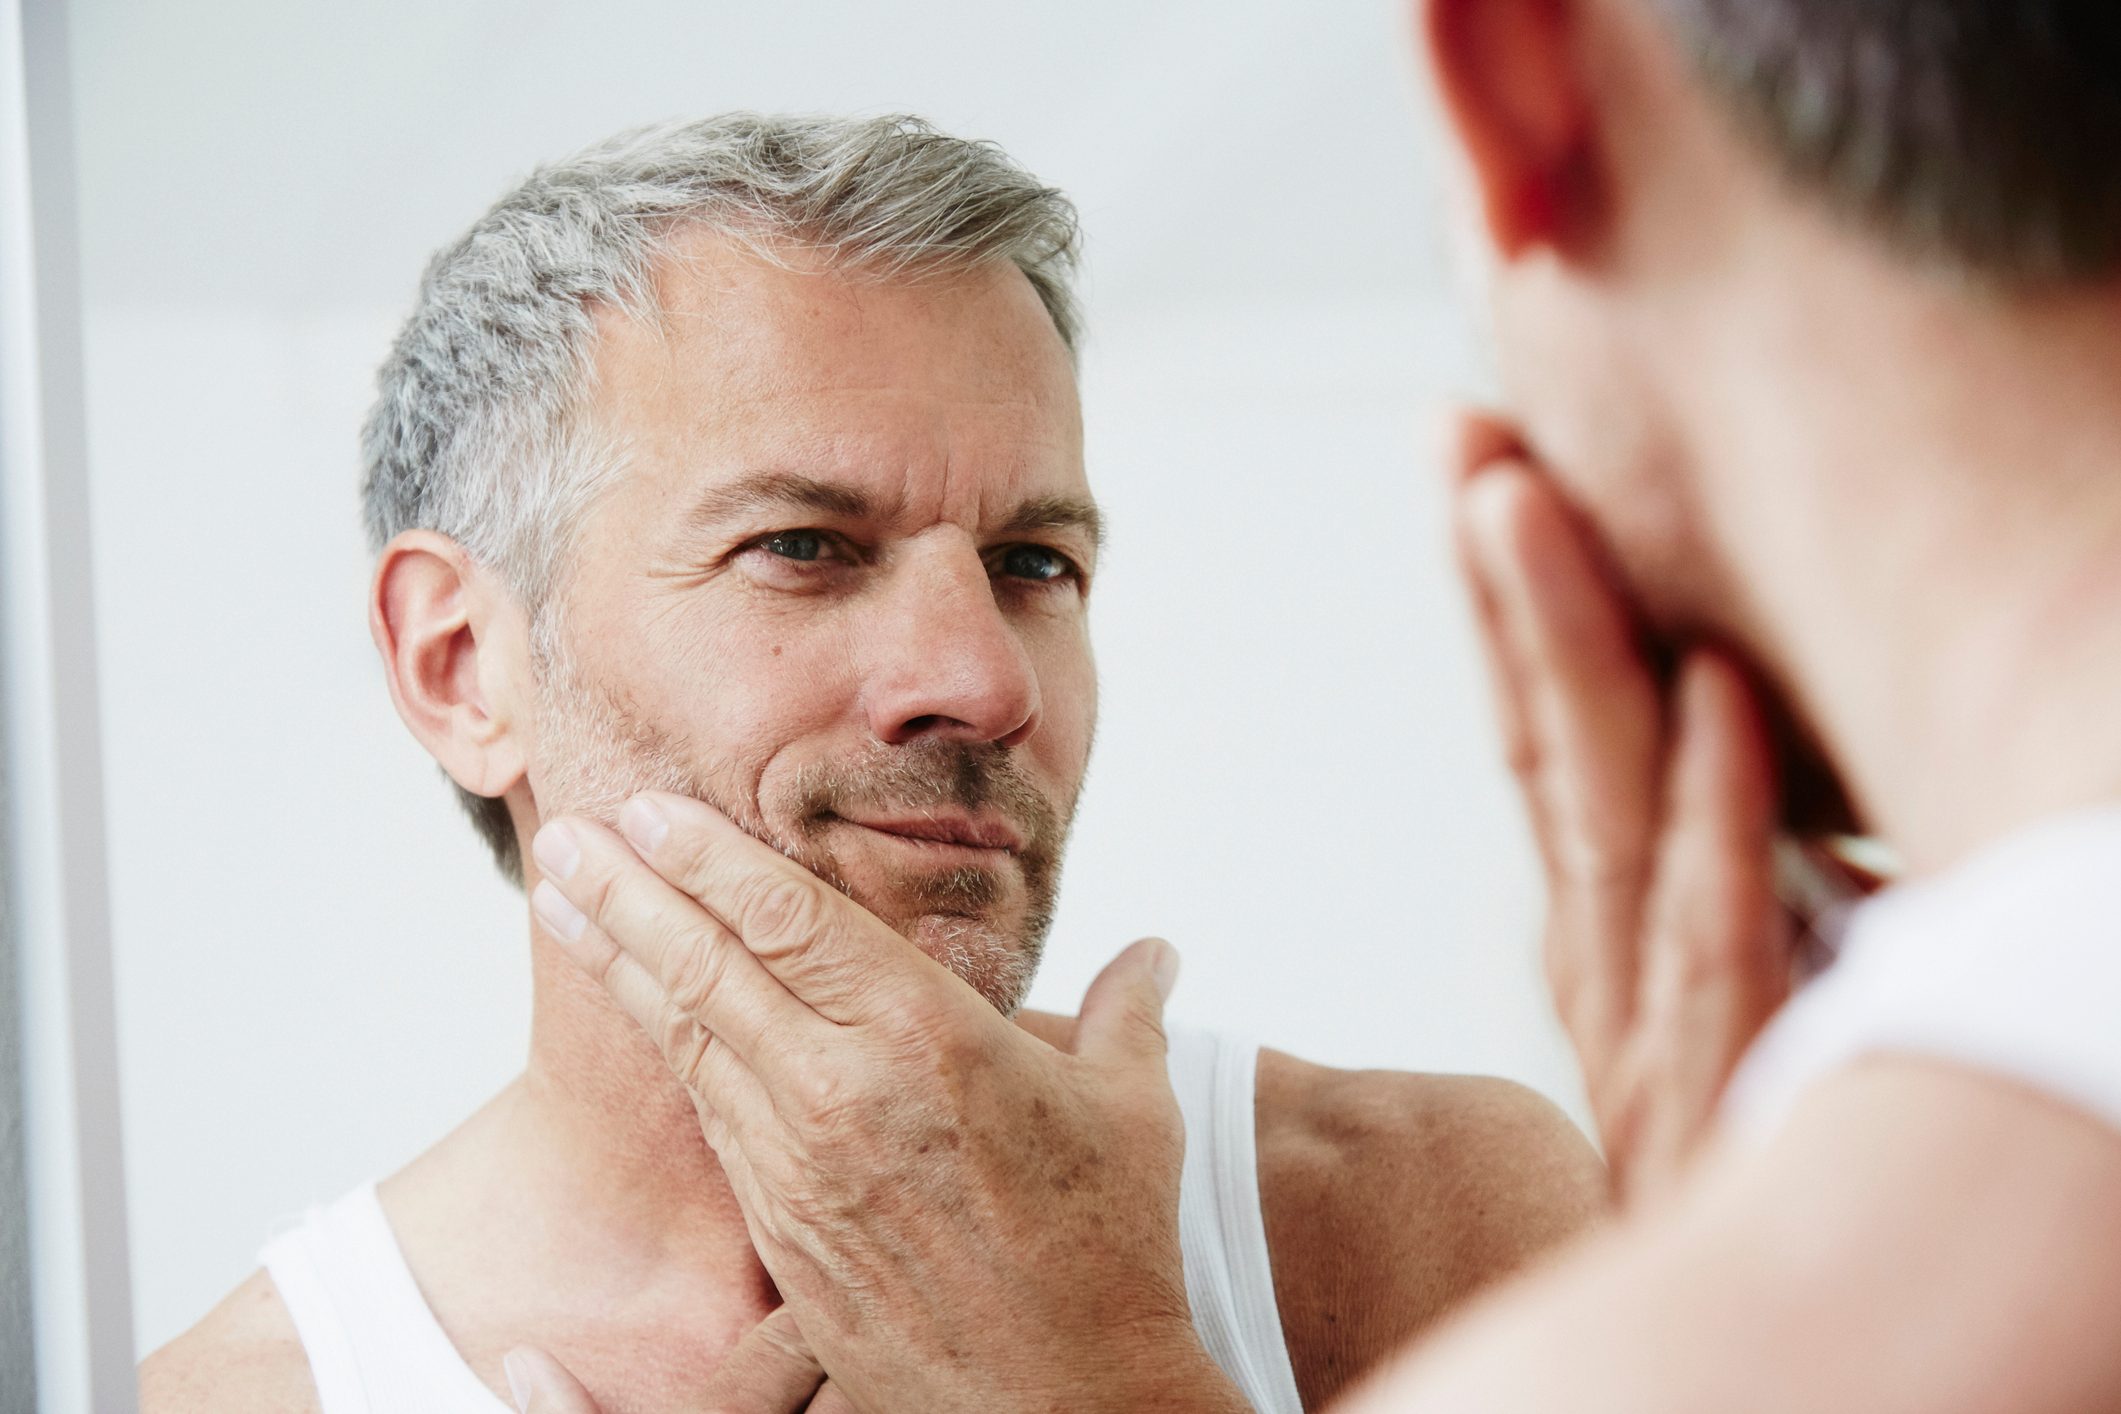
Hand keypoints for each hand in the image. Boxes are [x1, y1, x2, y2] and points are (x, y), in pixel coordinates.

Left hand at [529, 795, 1248, 1413]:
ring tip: (561, 905)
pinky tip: (641, 1014)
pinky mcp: (785, 1231)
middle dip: (626, 891)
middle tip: (564, 833)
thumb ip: (1130, 1011)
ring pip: (689, 1040)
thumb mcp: (1134, 1109)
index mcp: (927, 1036)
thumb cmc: (1112, 1251)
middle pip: (709, 966)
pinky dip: (669, 1051)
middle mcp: (844, 1091)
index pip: (791, 918)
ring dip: (619, 963)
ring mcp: (801, 1167)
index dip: (711, 857)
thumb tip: (1158, 951)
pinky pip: (712, 1119)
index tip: (651, 809)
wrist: (1071, 1403)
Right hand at [1449, 411, 1793, 1207]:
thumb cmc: (1727, 1207)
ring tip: (1522, 503)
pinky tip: (1717, 700)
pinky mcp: (1725, 1097)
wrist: (1725, 1382)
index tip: (1485, 483)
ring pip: (1604, 810)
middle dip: (1507, 587)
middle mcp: (1612, 975)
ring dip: (1568, 647)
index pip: (1545, 754)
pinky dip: (1718, 814)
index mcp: (1605, 957)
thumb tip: (1691, 776)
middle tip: (1471, 440)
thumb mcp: (1683, 1050)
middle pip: (1547, 750)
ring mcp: (1659, 1031)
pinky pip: (1723, 938)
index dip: (1512, 617)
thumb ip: (1675, 929)